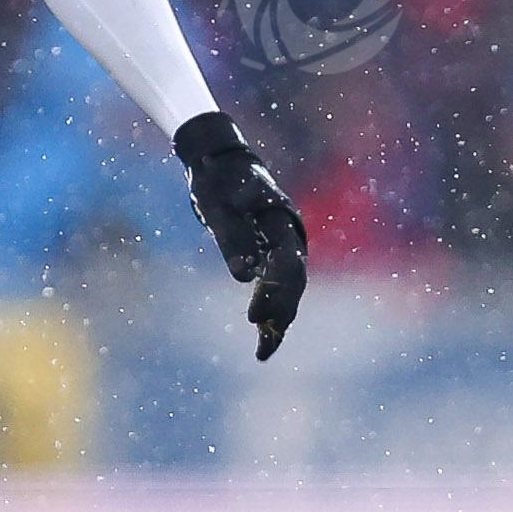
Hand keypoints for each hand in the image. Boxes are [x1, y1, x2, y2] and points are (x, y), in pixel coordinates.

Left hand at [175, 111, 308, 360]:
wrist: (221, 160)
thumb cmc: (217, 180)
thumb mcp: (217, 206)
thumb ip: (232, 238)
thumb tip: (244, 275)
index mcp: (281, 218)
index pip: (286, 263)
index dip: (273, 293)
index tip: (252, 317)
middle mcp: (291, 232)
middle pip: (295, 281)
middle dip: (280, 313)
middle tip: (262, 344)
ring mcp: (286, 242)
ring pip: (291, 287)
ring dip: (280, 317)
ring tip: (265, 351)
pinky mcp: (275, 250)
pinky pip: (281, 284)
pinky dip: (274, 309)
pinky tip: (264, 337)